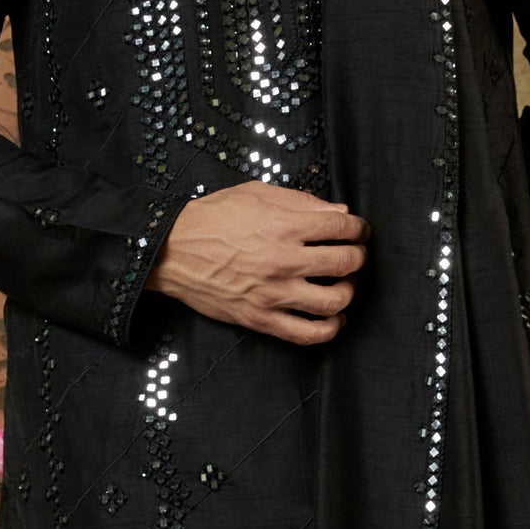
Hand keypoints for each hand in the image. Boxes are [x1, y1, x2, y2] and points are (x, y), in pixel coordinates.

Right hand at [146, 183, 367, 345]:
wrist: (171, 250)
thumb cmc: (212, 218)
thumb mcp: (255, 194)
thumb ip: (301, 201)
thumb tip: (339, 212)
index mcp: (284, 224)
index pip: (342, 226)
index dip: (358, 227)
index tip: (358, 230)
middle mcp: (284, 259)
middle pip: (346, 262)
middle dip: (358, 256)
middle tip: (354, 254)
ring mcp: (274, 293)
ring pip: (335, 300)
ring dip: (349, 292)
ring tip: (343, 285)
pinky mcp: (261, 318)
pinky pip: (308, 333)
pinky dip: (329, 328)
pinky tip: (332, 318)